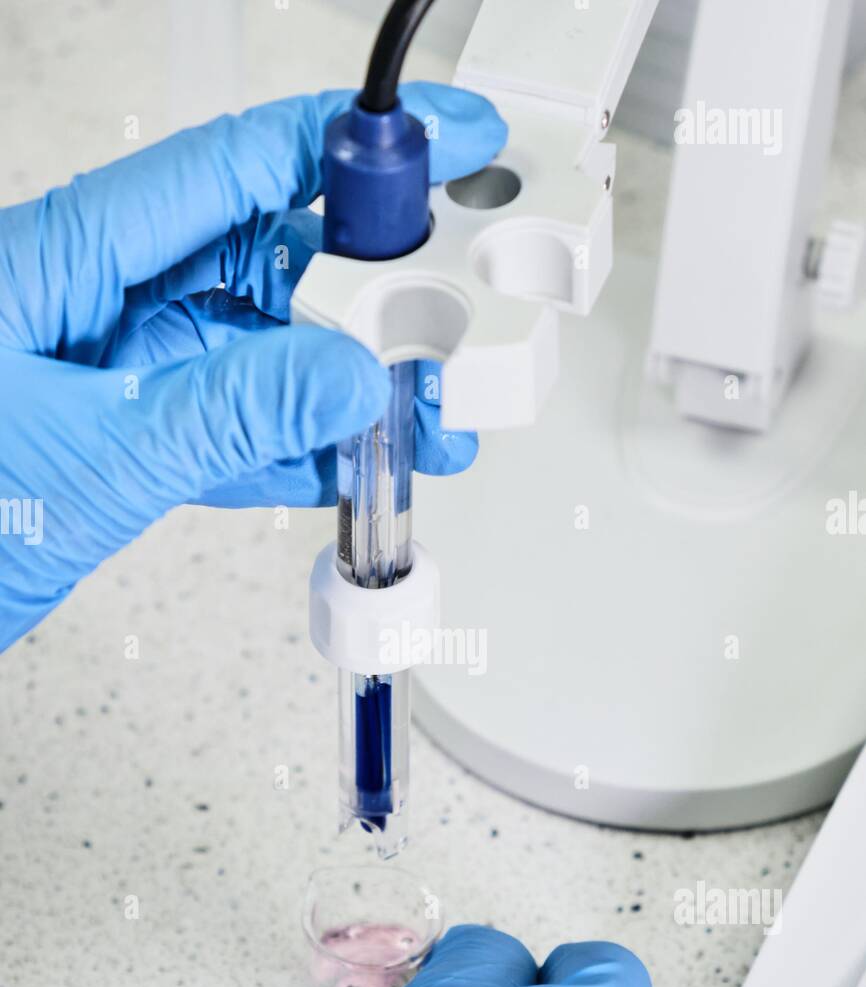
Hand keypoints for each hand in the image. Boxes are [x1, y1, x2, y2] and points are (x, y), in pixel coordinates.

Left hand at [0, 84, 505, 648]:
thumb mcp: (88, 458)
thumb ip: (228, 416)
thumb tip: (352, 378)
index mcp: (67, 258)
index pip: (235, 169)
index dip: (353, 148)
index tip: (448, 138)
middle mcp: (99, 300)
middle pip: (267, 258)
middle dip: (375, 290)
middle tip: (455, 318)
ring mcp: (117, 372)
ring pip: (262, 352)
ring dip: (350, 388)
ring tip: (427, 418)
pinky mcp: (127, 439)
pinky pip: (235, 427)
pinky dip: (297, 450)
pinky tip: (355, 465)